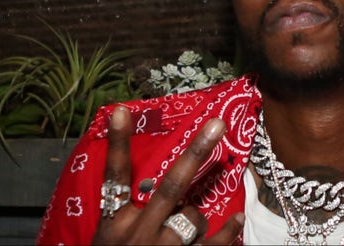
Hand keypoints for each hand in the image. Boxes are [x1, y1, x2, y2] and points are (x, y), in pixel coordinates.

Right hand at [91, 106, 244, 244]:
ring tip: (190, 221)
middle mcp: (138, 235)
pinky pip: (213, 244)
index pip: (114, 177)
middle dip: (195, 153)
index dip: (117, 143)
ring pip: (193, 217)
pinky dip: (227, 231)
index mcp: (113, 225)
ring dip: (198, 214)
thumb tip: (140, 184)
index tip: (122, 110)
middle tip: (217, 124)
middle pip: (169, 187)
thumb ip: (123, 214)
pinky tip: (236, 220)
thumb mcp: (106, 240)